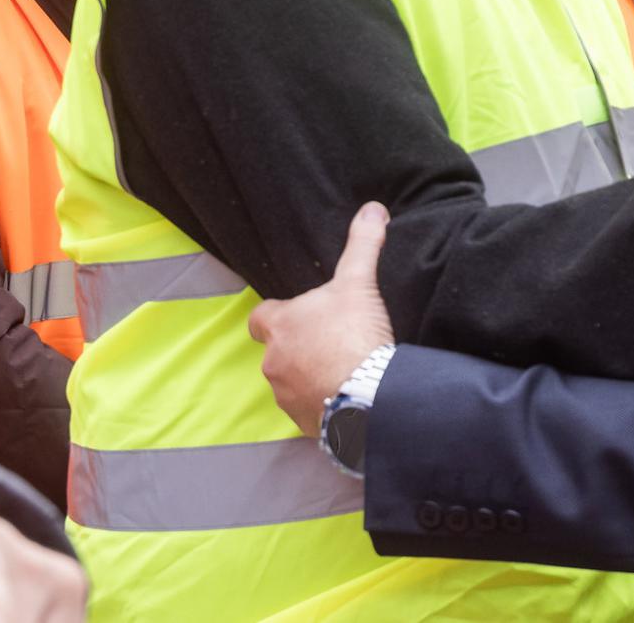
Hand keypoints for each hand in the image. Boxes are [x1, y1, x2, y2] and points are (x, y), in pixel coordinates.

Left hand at [249, 202, 395, 435]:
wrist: (368, 397)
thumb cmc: (354, 335)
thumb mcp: (359, 283)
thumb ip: (362, 245)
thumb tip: (373, 209)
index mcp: (278, 326)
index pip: (260, 318)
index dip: (277, 316)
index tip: (300, 317)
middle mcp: (273, 362)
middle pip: (279, 351)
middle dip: (300, 348)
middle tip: (333, 343)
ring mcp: (285, 396)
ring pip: (292, 382)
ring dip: (311, 378)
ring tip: (344, 372)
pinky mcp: (303, 423)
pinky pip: (309, 411)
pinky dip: (323, 405)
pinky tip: (347, 397)